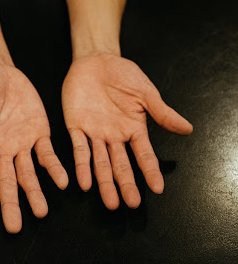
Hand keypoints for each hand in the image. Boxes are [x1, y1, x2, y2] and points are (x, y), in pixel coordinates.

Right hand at [0, 63, 68, 232]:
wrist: (0, 70)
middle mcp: (0, 151)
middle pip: (5, 182)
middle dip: (10, 205)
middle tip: (14, 228)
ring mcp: (21, 145)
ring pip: (28, 174)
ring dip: (34, 192)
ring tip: (41, 212)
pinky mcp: (39, 134)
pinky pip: (47, 155)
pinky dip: (54, 168)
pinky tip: (62, 182)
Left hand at [62, 53, 192, 208]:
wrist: (96, 60)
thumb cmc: (123, 75)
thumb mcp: (146, 93)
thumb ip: (162, 113)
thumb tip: (187, 129)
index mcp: (133, 129)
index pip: (143, 154)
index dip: (150, 171)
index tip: (157, 188)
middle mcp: (114, 136)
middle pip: (121, 165)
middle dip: (126, 185)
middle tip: (131, 204)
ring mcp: (94, 133)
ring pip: (100, 163)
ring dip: (105, 182)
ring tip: (110, 202)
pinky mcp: (75, 126)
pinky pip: (79, 149)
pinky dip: (82, 166)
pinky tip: (85, 183)